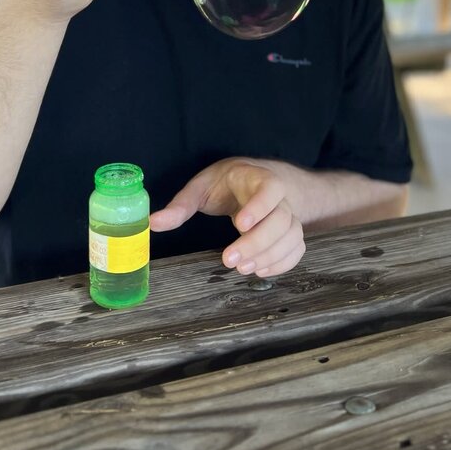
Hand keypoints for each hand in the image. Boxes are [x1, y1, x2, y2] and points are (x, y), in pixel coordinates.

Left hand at [150, 158, 305, 276]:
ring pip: (292, 235)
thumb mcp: (202, 185)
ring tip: (243, 269)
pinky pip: (297, 248)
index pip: (269, 189)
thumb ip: (181, 205)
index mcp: (257, 179)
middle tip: (230, 260)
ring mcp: (289, 215)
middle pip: (282, 219)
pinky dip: (283, 263)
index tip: (240, 224)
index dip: (259, 206)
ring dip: (270, 255)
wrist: (255, 180)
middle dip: (257, 242)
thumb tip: (153, 223)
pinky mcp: (291, 232)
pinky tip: (260, 271)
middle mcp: (279, 197)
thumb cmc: (226, 182)